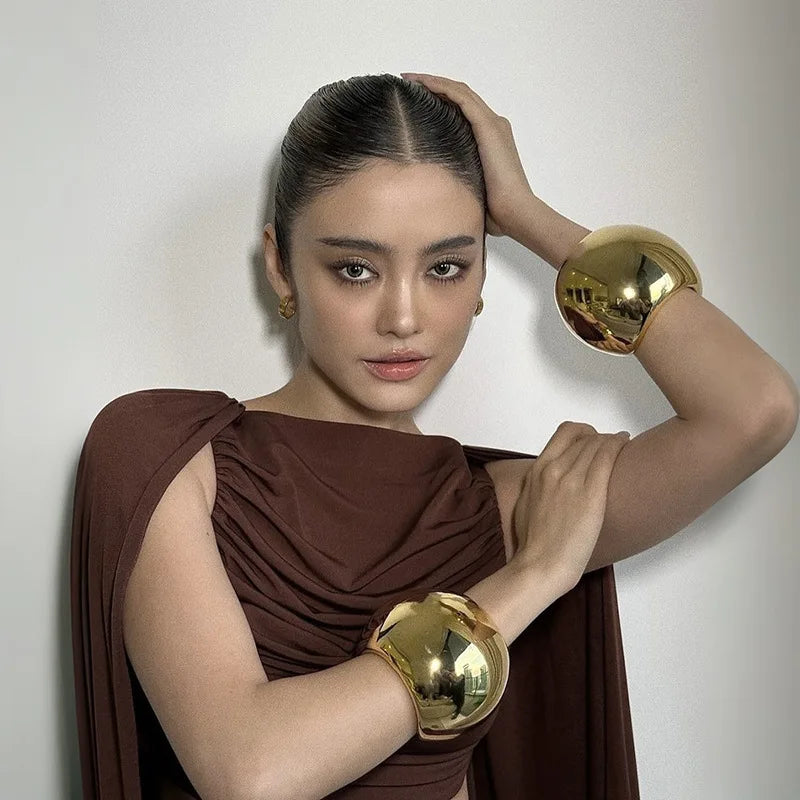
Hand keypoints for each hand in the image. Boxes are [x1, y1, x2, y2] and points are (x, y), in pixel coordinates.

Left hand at [400, 72, 534, 238]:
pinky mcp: (488, 126)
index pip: (462, 110)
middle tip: (408, 82)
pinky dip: (441, 88)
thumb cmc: (496, 210)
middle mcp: (493, 126)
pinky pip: (460, 98)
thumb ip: (458, 176)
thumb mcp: (470, 186)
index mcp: (490, 139)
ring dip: (433, 82)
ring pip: (459, 92)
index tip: (415, 99)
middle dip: (433, 86)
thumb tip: (434, 186)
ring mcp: (492, 124)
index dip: (440, 100)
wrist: (514, 212)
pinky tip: (422, 85)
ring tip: (410, 79)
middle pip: (460, 96)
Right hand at [511, 422, 629, 591]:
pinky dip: (618, 444)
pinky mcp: (591, 493)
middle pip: (583, 437)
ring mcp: (572, 480)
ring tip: (621, 445)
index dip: (583, 433)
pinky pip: (606, 456)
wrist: (541, 564)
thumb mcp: (525, 505)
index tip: (592, 439)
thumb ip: (537, 487)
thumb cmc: (533, 543)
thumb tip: (547, 483)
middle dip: (600, 437)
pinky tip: (626, 444)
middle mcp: (554, 469)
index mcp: (537, 471)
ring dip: (611, 439)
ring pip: (596, 443)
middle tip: (610, 445)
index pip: (564, 434)